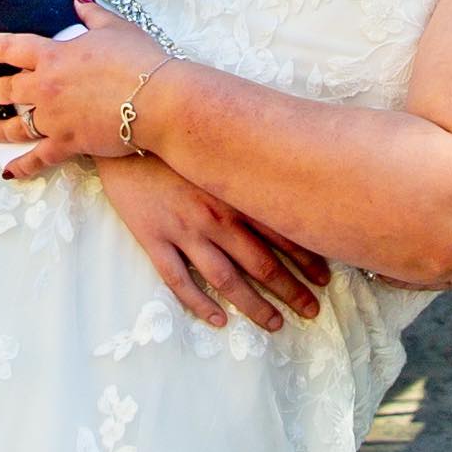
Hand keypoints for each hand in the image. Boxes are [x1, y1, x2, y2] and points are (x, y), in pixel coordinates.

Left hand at [0, 4, 148, 166]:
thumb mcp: (115, 27)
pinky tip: (9, 171)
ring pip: (18, 124)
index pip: (12, 48)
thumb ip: (92, 13)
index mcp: (55, 55)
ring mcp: (54, 117)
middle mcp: (46, 87)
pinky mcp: (68, 142)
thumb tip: (79, 0)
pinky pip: (39, 157)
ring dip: (1, 128)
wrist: (158, 99)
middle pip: (9, 89)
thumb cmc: (140, 60)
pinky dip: (22, 165)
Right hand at [88, 152, 328, 333]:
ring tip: (275, 323)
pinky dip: (199, 303)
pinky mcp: (153, 238)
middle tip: (312, 310)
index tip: (325, 278)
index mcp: (237, 193)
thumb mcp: (222, 149)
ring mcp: (184, 230)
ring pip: (225, 278)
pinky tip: (218, 321)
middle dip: (291, 290)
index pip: (282, 234)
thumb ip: (251, 170)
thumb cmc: (180, 138)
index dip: (307, 259)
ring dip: (253, 305)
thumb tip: (287, 184)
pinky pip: (178, 279)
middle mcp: (216, 216)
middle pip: (261, 263)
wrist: (125, 128)